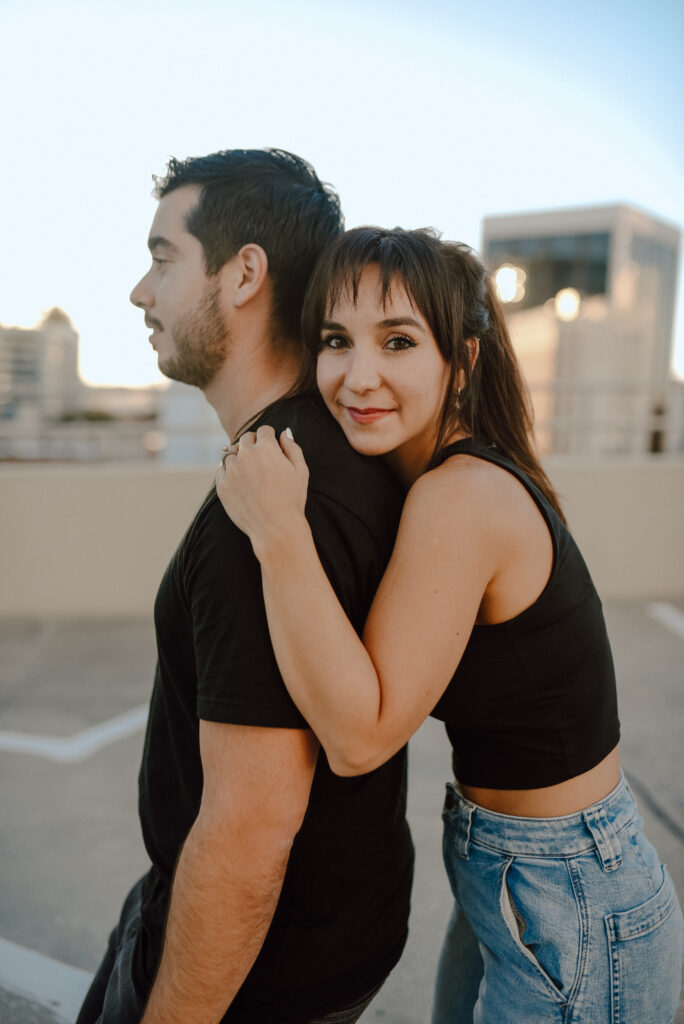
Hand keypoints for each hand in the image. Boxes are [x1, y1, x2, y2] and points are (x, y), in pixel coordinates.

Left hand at [215, 425, 309, 556]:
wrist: (275, 528)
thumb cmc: (292, 499)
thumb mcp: (300, 470)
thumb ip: (292, 447)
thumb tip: (284, 432)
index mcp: (266, 448)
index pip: (264, 430)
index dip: (269, 437)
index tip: (271, 446)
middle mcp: (246, 455)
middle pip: (245, 439)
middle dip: (253, 444)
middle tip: (260, 458)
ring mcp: (232, 470)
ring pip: (231, 454)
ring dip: (239, 458)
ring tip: (250, 473)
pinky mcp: (222, 486)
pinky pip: (221, 470)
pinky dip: (228, 472)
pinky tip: (239, 481)